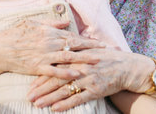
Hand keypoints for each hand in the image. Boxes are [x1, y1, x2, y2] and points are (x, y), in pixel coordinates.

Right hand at [0, 19, 105, 79]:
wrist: (0, 49)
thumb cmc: (15, 34)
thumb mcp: (32, 23)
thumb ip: (50, 23)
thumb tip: (65, 21)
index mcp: (49, 32)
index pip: (73, 36)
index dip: (88, 40)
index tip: (101, 43)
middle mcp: (49, 43)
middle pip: (75, 46)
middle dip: (93, 48)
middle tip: (107, 51)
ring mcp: (44, 55)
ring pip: (69, 57)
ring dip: (85, 60)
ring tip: (99, 62)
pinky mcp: (38, 67)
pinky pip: (55, 71)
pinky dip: (67, 73)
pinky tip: (78, 75)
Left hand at [27, 48, 152, 111]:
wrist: (127, 67)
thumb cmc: (107, 57)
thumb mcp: (89, 50)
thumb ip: (74, 49)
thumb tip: (59, 48)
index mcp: (76, 56)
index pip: (54, 65)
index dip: (41, 73)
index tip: (29, 81)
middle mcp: (80, 66)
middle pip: (56, 78)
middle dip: (41, 88)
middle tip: (28, 95)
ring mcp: (87, 78)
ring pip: (64, 89)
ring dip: (49, 97)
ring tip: (37, 103)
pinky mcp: (95, 90)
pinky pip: (78, 98)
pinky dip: (66, 104)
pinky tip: (55, 109)